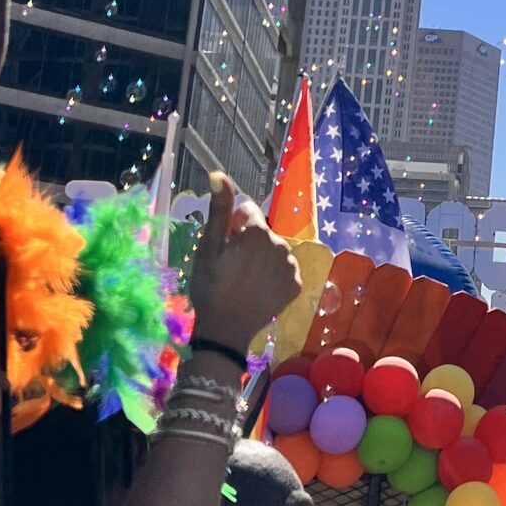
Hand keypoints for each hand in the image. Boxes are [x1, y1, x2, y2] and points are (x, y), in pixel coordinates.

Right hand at [185, 175, 301, 351]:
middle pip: (262, 231)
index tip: (224, 246)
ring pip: (274, 249)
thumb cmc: (210, 287)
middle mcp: (281, 244)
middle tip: (231, 266)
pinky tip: (257, 288)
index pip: (248, 211)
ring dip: (261, 257)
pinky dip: (273, 275)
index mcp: (259, 232)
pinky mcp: (296, 285)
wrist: (225, 331)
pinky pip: (284, 269)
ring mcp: (291, 266)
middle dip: (248, 242)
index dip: (232, 226)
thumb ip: (219, 209)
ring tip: (243, 279)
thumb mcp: (209, 247)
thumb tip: (219, 174)